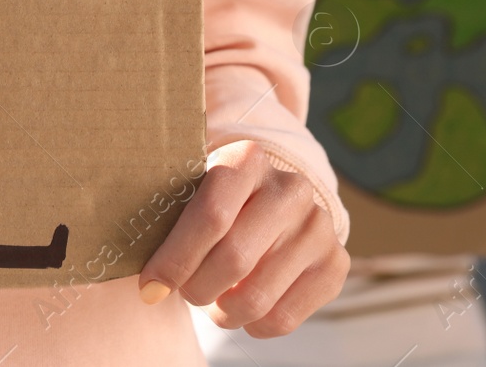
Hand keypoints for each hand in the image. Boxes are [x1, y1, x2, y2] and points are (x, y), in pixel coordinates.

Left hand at [139, 140, 347, 336]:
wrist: (274, 203)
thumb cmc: (217, 201)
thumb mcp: (192, 192)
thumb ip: (170, 224)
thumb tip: (150, 287)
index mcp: (247, 160)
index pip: (211, 216)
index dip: (176, 258)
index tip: (151, 285)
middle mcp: (290, 189)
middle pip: (234, 259)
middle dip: (196, 288)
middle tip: (184, 293)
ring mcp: (318, 227)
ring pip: (257, 297)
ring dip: (223, 312)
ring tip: (212, 302)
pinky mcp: (335, 264)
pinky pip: (285, 318)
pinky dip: (253, 326)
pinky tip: (241, 310)